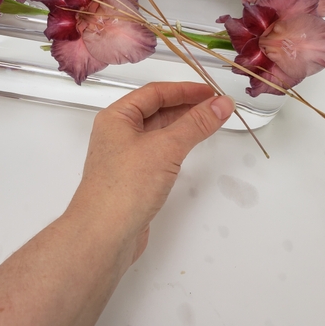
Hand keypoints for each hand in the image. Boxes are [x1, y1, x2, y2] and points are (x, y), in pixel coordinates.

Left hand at [71, 82, 234, 263]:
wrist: (104, 235)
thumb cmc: (125, 187)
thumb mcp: (165, 148)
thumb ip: (196, 124)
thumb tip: (221, 104)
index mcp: (116, 117)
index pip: (155, 93)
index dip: (185, 90)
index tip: (212, 92)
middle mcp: (117, 134)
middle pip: (156, 110)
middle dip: (186, 106)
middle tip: (216, 106)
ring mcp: (124, 157)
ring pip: (158, 132)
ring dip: (183, 126)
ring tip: (210, 123)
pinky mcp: (132, 178)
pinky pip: (158, 153)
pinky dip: (176, 147)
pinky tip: (190, 148)